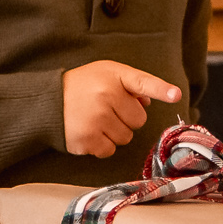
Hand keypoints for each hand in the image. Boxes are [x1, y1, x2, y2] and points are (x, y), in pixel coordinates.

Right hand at [61, 60, 179, 156]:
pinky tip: (89, 132)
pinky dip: (102, 145)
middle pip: (138, 121)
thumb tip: (149, 101)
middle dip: (127, 118)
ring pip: (126, 138)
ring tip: (96, 120)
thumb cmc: (82, 86)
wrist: (47, 102)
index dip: (161, 90)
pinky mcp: (87, 139)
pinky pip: (109, 150)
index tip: (175, 95)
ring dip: (115, 133)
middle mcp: (105, 96)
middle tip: (107, 109)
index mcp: (113, 77)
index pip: (142, 82)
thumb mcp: (105, 73)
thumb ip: (130, 83)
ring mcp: (96, 119)